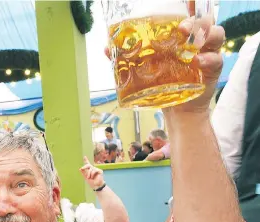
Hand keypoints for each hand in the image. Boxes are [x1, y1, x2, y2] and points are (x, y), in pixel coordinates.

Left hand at [79, 156, 104, 190]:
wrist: (96, 186)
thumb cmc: (91, 182)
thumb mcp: (86, 177)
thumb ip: (83, 173)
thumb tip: (80, 169)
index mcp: (89, 170)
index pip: (88, 164)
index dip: (86, 160)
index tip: (84, 156)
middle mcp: (93, 169)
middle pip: (88, 165)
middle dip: (84, 167)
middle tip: (82, 168)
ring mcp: (96, 169)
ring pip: (90, 169)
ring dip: (89, 174)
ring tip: (90, 177)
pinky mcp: (100, 171)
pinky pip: (94, 170)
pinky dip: (92, 174)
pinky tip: (93, 177)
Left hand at [103, 16, 223, 114]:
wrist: (176, 109)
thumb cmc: (162, 82)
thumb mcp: (145, 68)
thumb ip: (128, 57)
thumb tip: (106, 48)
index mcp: (182, 35)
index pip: (190, 14)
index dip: (189, 8)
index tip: (180, 9)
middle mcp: (197, 40)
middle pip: (204, 20)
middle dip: (195, 21)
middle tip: (181, 29)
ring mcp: (208, 53)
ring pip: (216, 34)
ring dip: (205, 35)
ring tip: (191, 46)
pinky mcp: (213, 70)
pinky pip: (217, 59)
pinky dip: (208, 59)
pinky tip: (198, 62)